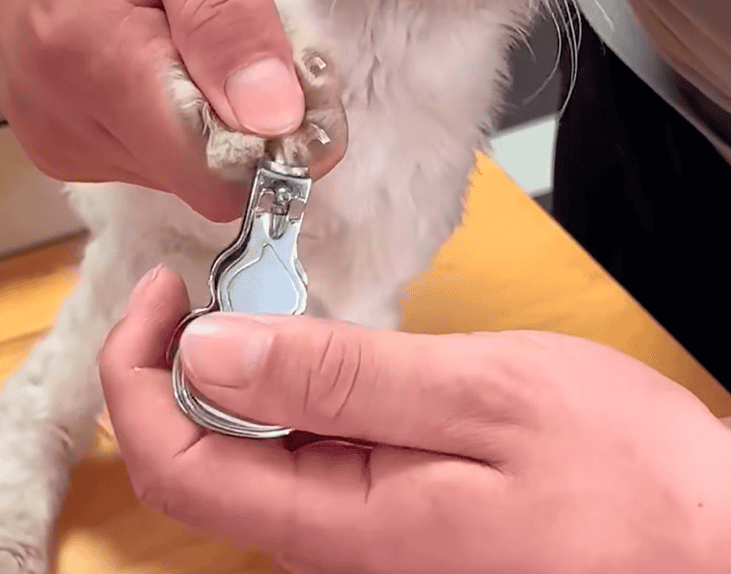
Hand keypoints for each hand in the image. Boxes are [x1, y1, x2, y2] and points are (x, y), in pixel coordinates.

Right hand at [0, 0, 305, 219]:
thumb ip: (229, 11)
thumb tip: (274, 116)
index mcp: (91, 56)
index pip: (215, 176)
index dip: (279, 142)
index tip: (301, 78)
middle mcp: (59, 113)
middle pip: (201, 177)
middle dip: (249, 117)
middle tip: (247, 24)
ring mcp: (50, 125)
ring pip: (178, 169)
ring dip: (213, 108)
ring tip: (195, 18)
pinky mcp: (54, 123)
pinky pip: (145, 149)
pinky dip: (178, 106)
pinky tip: (168, 40)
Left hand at [100, 267, 730, 573]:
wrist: (701, 538)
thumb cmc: (619, 477)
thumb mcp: (480, 397)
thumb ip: (339, 378)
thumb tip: (213, 351)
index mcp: (344, 524)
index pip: (179, 466)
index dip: (140, 375)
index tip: (162, 292)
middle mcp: (336, 541)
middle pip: (203, 456)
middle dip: (184, 358)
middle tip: (219, 273)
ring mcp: (361, 526)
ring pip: (251, 448)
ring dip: (240, 365)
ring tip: (270, 293)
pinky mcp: (389, 503)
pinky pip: (306, 446)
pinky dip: (291, 382)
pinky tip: (321, 340)